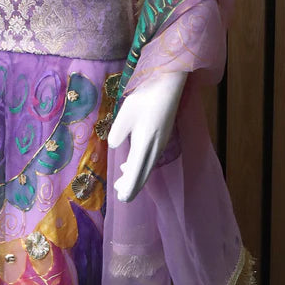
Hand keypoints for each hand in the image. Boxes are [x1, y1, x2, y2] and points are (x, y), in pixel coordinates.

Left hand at [107, 71, 187, 201]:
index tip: (121, 198)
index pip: (137, 175)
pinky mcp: (163, 136)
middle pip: (143, 174)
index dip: (129, 188)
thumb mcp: (125, 114)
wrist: (168, 85)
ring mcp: (161, 143)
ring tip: (123, 179)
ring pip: (148, 166)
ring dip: (136, 175)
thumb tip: (115, 146)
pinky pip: (151, 158)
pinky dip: (141, 165)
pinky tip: (132, 160)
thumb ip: (118, 133)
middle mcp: (155, 149)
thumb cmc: (145, 98)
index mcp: (145, 146)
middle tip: (119, 192)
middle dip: (131, 185)